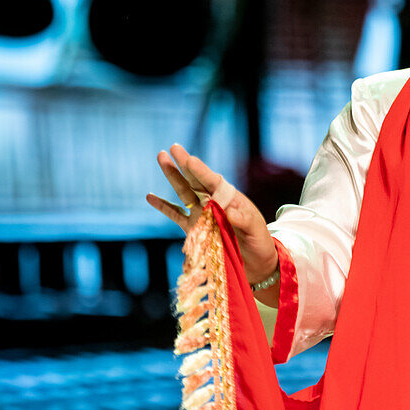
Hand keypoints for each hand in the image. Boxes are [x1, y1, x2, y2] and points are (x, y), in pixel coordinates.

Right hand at [146, 143, 277, 283]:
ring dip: (172, 176)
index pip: (214, 182)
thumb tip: (227, 211)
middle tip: (173, 147)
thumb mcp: (256, 229)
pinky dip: (163, 207)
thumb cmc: (259, 242)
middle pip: (195, 181)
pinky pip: (175, 216)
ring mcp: (202, 215)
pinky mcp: (194, 229)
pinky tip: (149, 196)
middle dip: (183, 164)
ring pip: (183, 193)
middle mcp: (214, 203)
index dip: (201, 171)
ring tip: (161, 158)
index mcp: (230, 199)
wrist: (256, 262)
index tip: (189, 159)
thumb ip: (243, 220)